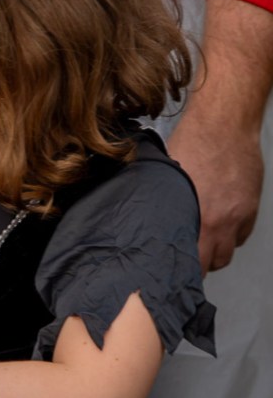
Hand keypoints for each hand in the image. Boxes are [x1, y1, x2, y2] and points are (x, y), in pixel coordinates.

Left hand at [168, 109, 262, 271]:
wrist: (225, 125)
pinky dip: (230, 237)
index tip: (170, 272)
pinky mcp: (251, 207)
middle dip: (198, 265)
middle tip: (183, 259)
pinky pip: (242, 235)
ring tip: (198, 243)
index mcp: (197, 217)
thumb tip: (146, 221)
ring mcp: (240, 216)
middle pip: (212, 262)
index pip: (194, 262)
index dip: (182, 270)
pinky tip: (217, 227)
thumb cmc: (191, 144)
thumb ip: (162, 204)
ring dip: (214, 252)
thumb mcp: (166, 177)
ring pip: (228, 251)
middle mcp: (222, 222)